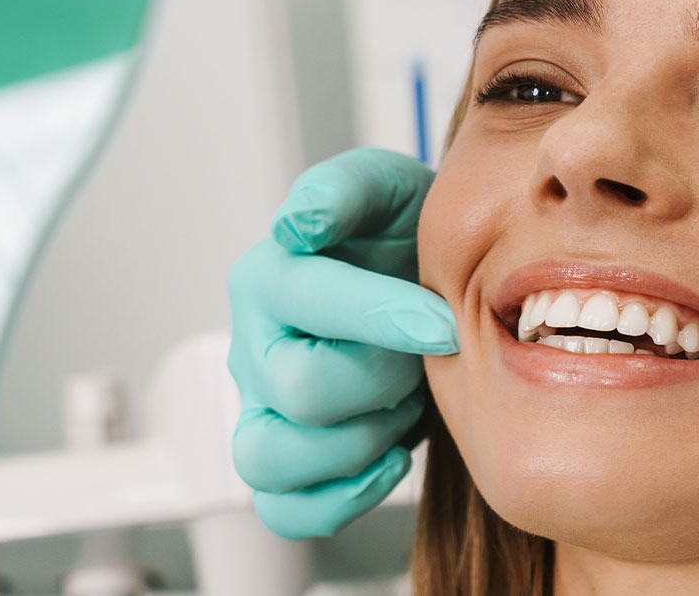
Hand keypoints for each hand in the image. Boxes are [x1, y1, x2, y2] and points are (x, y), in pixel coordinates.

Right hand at [226, 148, 454, 537]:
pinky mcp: (282, 460)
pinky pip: (283, 510)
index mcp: (269, 277)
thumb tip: (300, 224)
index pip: (307, 302)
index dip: (384, 318)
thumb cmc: (401, 240)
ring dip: (355, 443)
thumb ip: (345, 189)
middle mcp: (253, 346)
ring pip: (270, 459)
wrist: (422, 286)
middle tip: (421, 360)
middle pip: (299, 389)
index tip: (445, 324)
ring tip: (399, 409)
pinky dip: (339, 498)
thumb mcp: (387, 189)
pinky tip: (390, 458)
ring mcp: (261, 410)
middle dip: (381, 378)